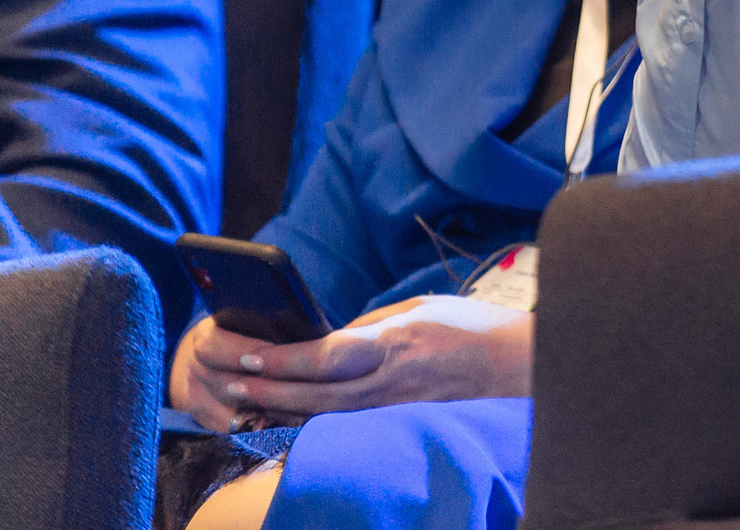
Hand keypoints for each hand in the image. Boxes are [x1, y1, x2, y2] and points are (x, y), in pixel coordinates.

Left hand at [171, 297, 531, 427]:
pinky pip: (341, 429)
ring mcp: (391, 411)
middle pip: (312, 394)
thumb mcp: (414, 310)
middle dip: (264, 388)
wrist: (512, 368)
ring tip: (240, 401)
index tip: (248, 352)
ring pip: (320, 418)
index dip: (282, 359)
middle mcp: (387, 384)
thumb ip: (367, 327)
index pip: (325, 356)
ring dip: (276, 410)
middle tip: (227, 379)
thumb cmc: (464, 329)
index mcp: (392, 345)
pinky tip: (279, 422)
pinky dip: (305, 426)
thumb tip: (322, 338)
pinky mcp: (395, 426)